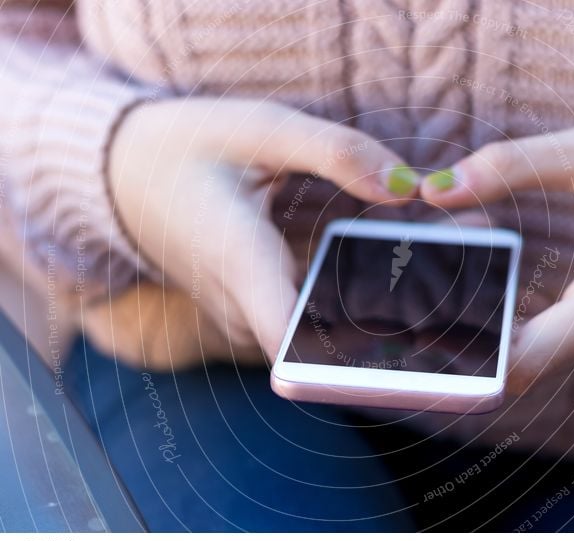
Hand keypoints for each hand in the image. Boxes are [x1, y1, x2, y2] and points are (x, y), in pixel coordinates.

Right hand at [108, 98, 412, 363]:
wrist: (121, 174)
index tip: (406, 352)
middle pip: (317, 350)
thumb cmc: (187, 145)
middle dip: (379, 334)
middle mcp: (236, 302)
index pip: (290, 345)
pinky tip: (375, 287)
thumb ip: (337, 153)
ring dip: (361, 325)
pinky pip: (296, 329)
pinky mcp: (244, 312)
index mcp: (240, 258)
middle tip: (438, 300)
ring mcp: (237, 314)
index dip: (347, 363)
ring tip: (418, 292)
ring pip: (310, 343)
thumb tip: (407, 187)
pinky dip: (336, 313)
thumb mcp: (263, 129)